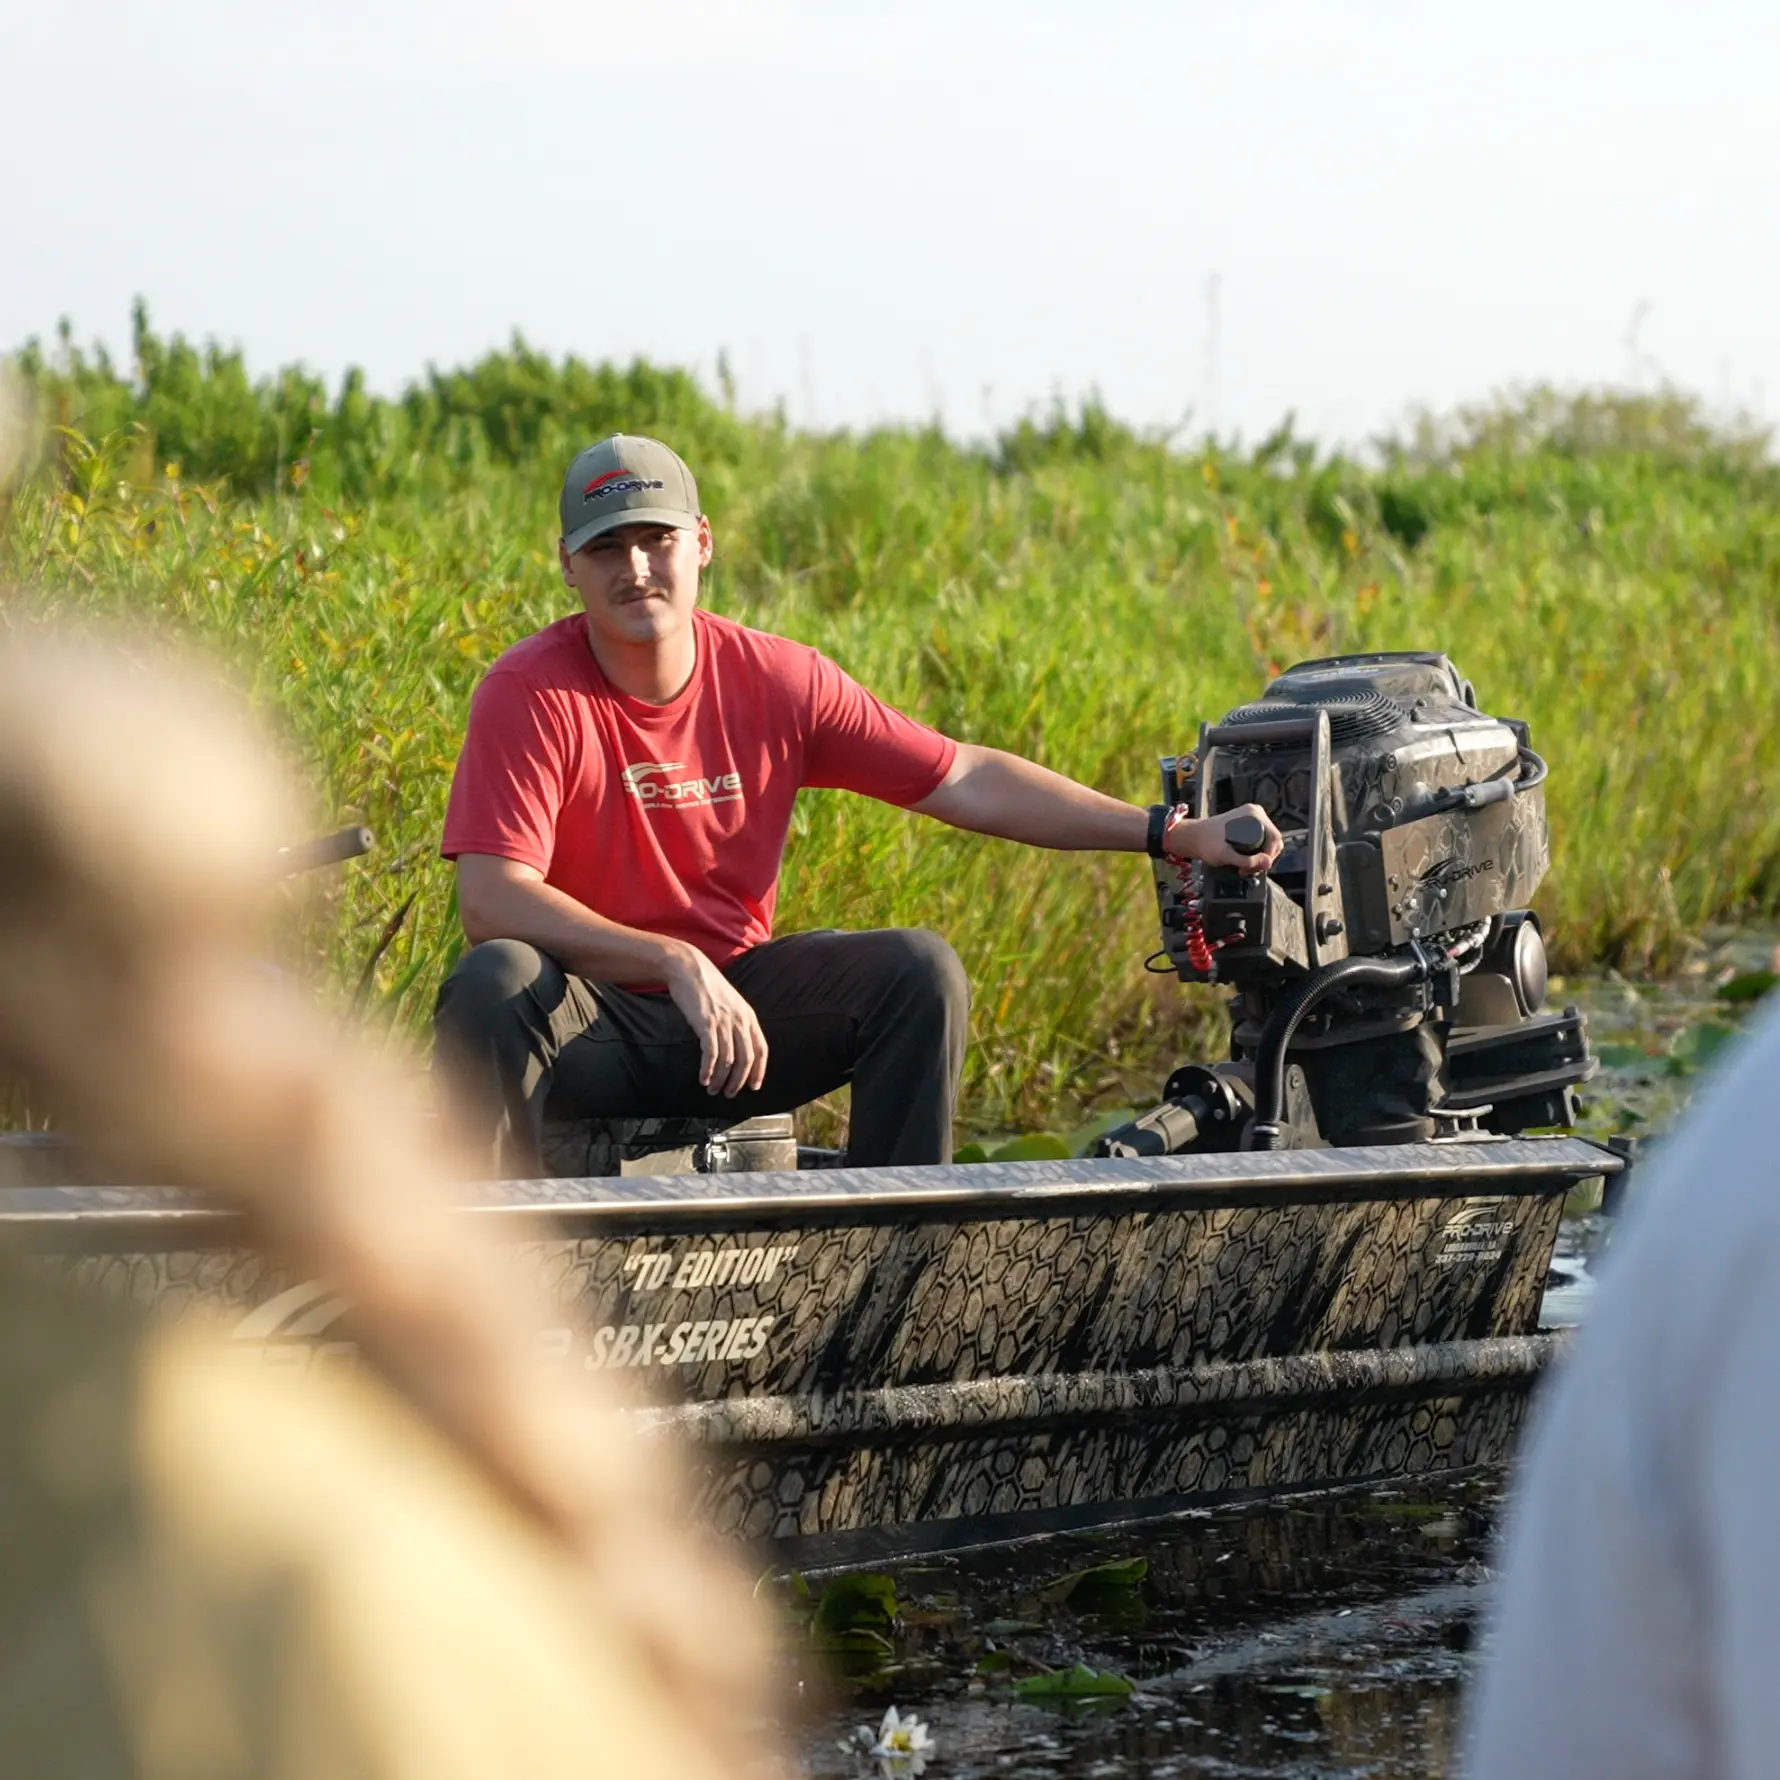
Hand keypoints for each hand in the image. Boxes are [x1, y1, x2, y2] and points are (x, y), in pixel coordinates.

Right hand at [664, 945, 769, 1096]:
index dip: (759, 1071)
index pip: (761, 1050)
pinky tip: (703, 1078)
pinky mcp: (706, 1023)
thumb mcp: (730, 1004)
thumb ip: (736, 1023)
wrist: (688, 968)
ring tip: (712, 1089)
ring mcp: (724, 1022)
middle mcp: (740, 1020)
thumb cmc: (707, 987)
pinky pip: (711, 1053)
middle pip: (746, 1060)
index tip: (754, 1087)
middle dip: (738, 1081)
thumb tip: (736, 1046)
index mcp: (749, 1017)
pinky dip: (708, 1069)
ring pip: (728, 1060)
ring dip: (720, 1079)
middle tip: (728, 1094)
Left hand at [1162, 803, 1284, 875]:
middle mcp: (1256, 813)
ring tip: (1246, 869)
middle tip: (1249, 871)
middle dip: (1264, 859)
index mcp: (1253, 814)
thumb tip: (1268, 862)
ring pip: (1268, 843)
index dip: (1270, 856)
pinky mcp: (1249, 825)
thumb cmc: (1205, 843)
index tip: (1258, 868)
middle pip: (1273, 841)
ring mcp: (1253, 818)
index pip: (1275, 837)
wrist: (1192, 837)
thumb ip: (1246, 861)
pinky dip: (1257, 854)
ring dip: (1261, 859)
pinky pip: (1261, 841)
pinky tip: (1247, 864)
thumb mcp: (1225, 855)